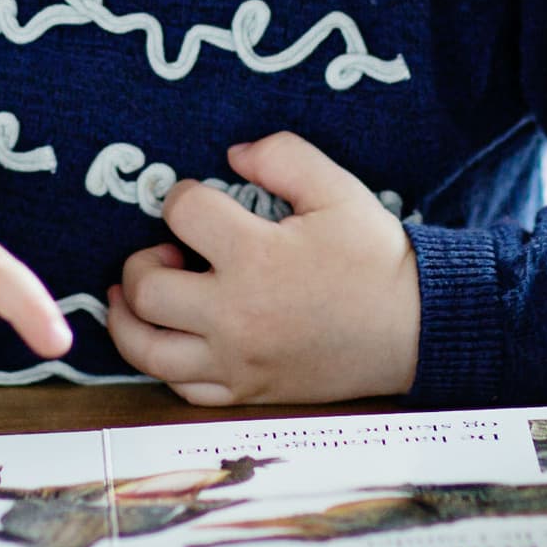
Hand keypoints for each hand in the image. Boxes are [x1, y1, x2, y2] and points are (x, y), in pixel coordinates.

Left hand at [108, 132, 418, 405]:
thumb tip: (232, 154)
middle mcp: (236, 315)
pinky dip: (164, 361)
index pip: (183, 213)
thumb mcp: (337, 189)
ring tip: (139, 295)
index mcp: (257, 257)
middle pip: (145, 288)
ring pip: (146, 348)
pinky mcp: (247, 392)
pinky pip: (180, 387)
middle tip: (167, 251)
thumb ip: (282, 156)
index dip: (183, 196)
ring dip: (129, 317)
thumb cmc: (375, 258)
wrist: (416, 329)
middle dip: (141, 261)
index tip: (200, 200)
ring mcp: (237, 361)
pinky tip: (172, 337)